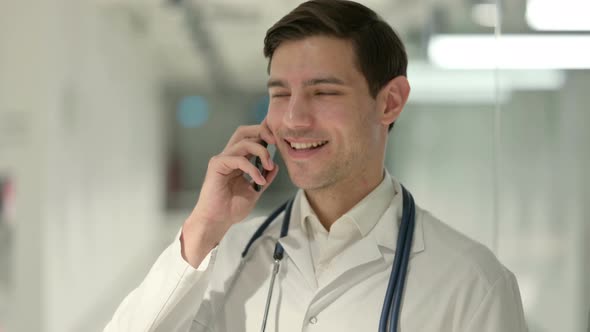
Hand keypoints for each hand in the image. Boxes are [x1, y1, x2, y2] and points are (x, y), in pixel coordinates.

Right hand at [181, 120, 278, 266]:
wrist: (217, 221)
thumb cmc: (231, 208)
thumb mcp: (255, 190)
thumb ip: (265, 177)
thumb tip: (275, 166)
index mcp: (238, 160)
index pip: (250, 138)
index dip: (264, 134)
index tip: (278, 141)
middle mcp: (229, 156)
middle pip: (243, 131)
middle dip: (261, 131)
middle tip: (275, 142)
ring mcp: (222, 159)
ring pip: (244, 143)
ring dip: (261, 152)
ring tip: (269, 166)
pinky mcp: (217, 165)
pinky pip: (239, 159)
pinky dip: (252, 168)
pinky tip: (259, 180)